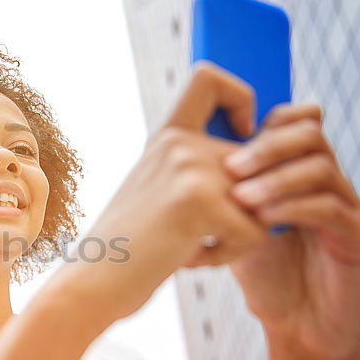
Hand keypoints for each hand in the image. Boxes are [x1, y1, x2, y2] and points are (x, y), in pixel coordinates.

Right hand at [46, 61, 272, 325]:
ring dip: (239, 237)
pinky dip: (228, 256)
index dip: (240, 95)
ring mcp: (188, 166)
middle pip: (261, 162)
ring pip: (264, 203)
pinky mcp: (197, 199)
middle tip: (200, 235)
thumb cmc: (132, 249)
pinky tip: (189, 258)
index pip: (209, 77)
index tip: (242, 132)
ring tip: (190, 247)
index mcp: (167, 137)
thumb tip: (266, 163)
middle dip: (249, 209)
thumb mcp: (161, 195)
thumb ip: (200, 171)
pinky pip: (254, 232)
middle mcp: (178, 143)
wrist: (93, 282)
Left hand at [222, 103, 359, 359]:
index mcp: (300, 173)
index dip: (260, 121)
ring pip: (320, 167)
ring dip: (275, 179)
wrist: (300, 331)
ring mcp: (348, 207)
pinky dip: (293, 209)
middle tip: (230, 167)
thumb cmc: (268, 280)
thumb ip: (219, 195)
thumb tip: (174, 162)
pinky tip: (263, 222)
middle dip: (266, 146)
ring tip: (240, 200)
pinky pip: (332, 208)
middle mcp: (329, 183)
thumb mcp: (236, 228)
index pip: (289, 122)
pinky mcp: (358, 237)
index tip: (224, 140)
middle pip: (308, 133)